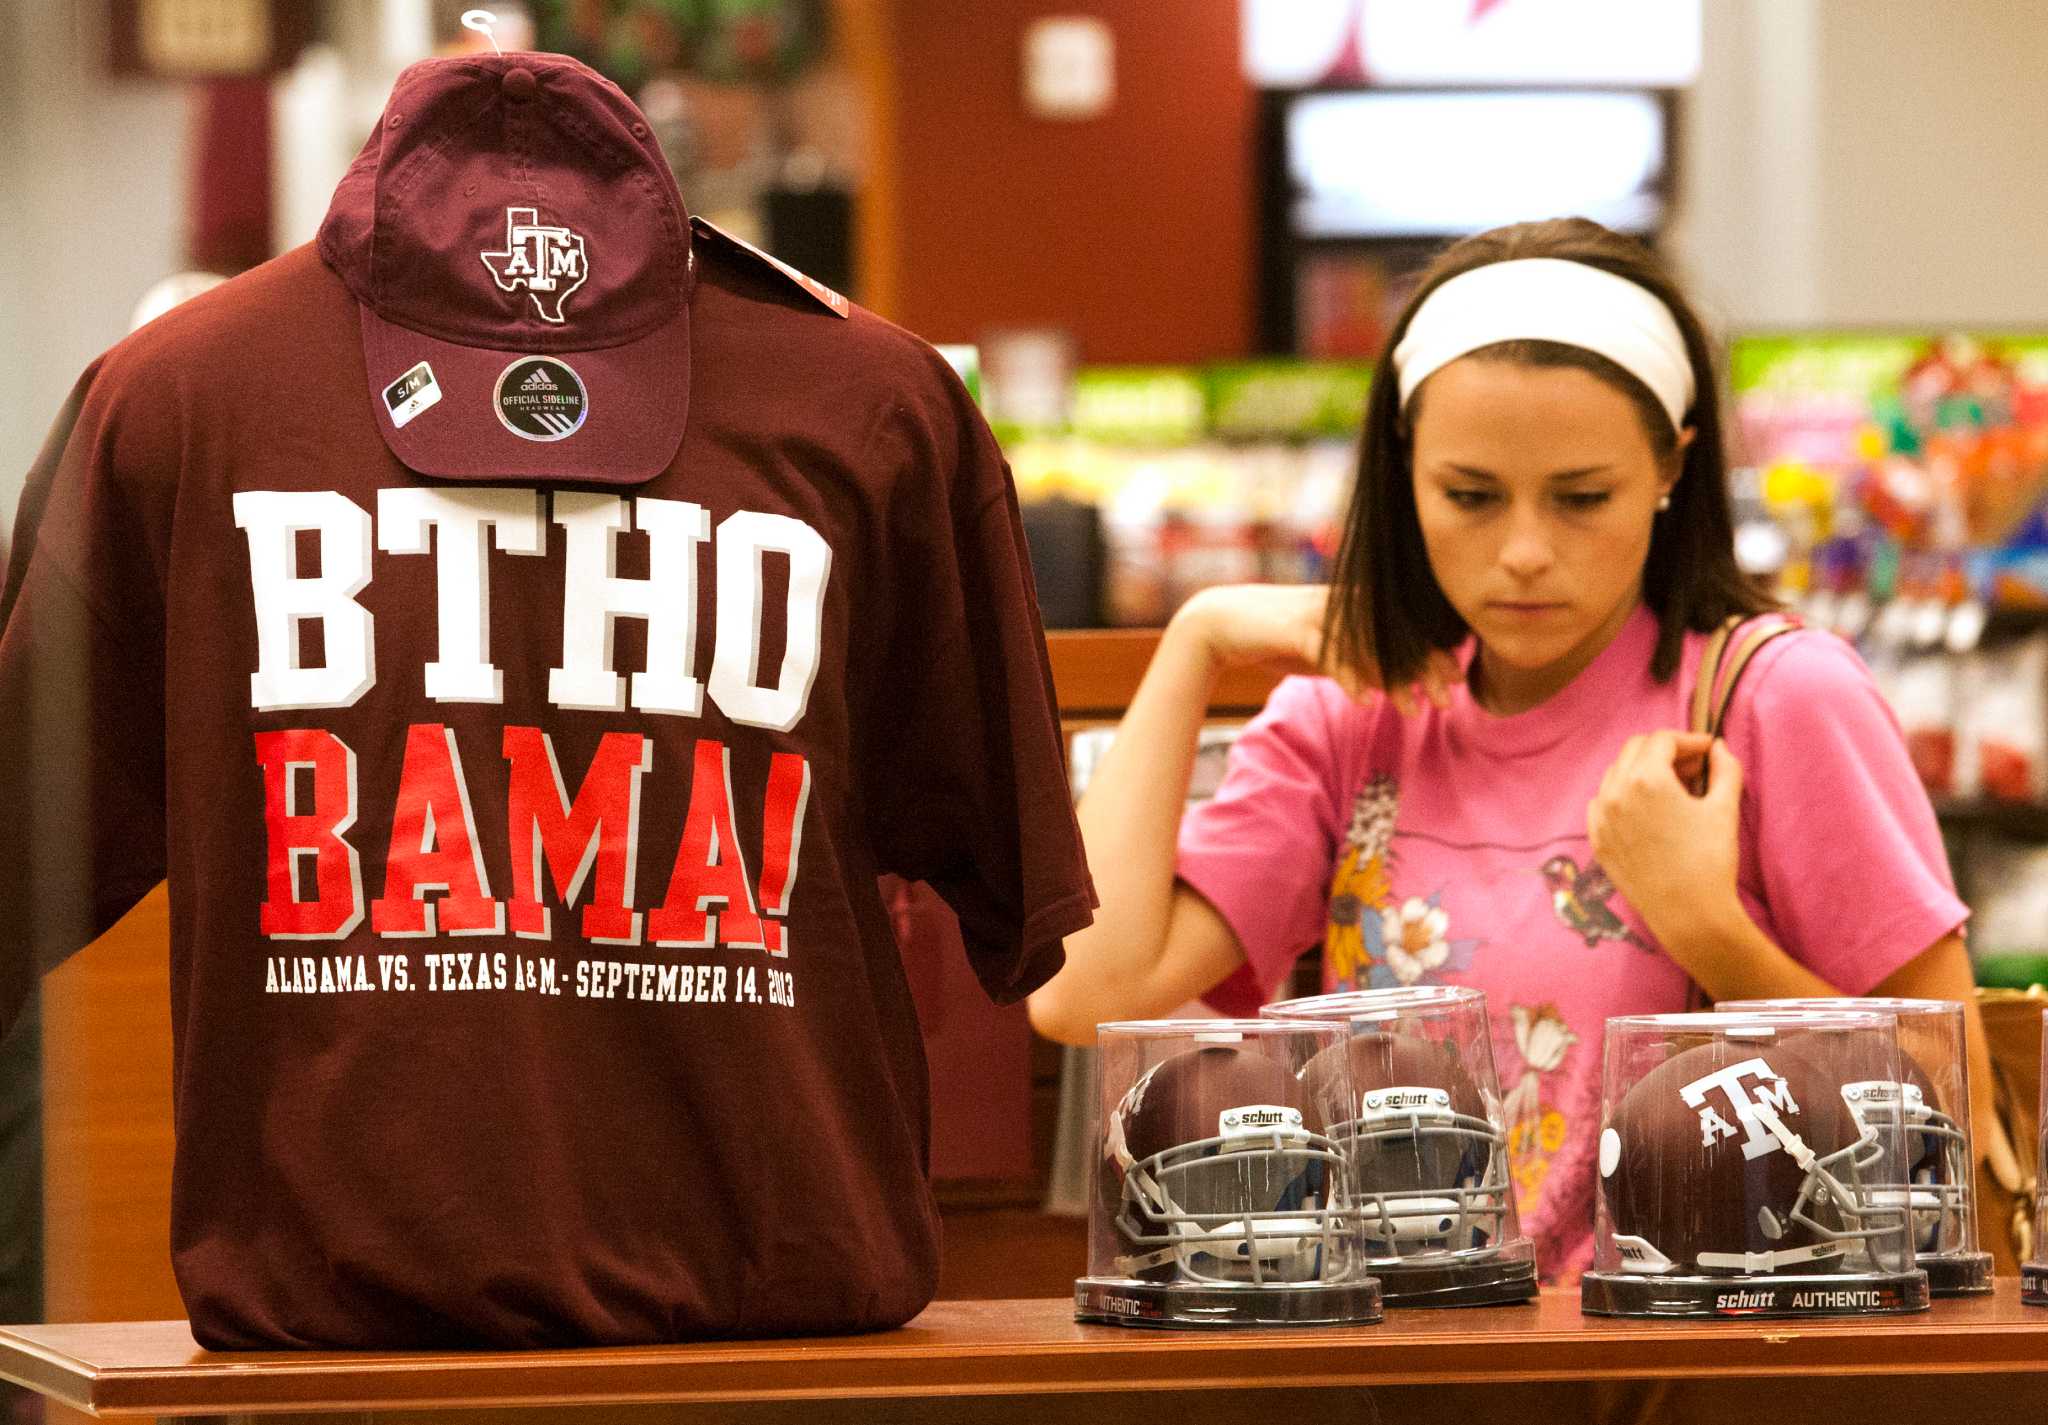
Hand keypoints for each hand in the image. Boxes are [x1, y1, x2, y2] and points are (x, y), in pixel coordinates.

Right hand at [1171, 584, 1462, 714]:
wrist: (1221, 624)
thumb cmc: (1276, 640)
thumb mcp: (1324, 653)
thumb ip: (1356, 662)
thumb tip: (1389, 683)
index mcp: (1355, 610)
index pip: (1404, 631)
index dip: (1433, 655)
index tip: (1457, 681)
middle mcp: (1345, 608)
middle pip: (1397, 638)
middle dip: (1426, 669)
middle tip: (1449, 698)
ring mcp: (1322, 615)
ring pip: (1370, 649)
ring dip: (1395, 682)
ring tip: (1414, 710)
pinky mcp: (1298, 628)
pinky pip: (1332, 655)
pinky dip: (1350, 679)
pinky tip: (1365, 703)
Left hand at [1586, 731, 1743, 953]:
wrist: (1688, 914)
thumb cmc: (1710, 860)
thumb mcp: (1724, 808)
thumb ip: (1725, 769)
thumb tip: (1719, 749)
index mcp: (1645, 779)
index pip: (1662, 740)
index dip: (1689, 740)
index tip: (1708, 751)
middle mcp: (1614, 792)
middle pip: (1635, 750)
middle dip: (1665, 750)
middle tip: (1693, 766)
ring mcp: (1600, 817)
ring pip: (1616, 774)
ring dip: (1642, 770)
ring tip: (1674, 787)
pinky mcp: (1596, 839)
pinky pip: (1603, 802)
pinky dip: (1623, 795)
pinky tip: (1648, 809)